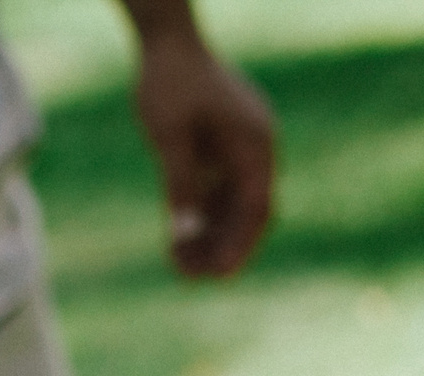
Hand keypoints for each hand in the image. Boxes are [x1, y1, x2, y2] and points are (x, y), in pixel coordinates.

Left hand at [132, 30, 274, 277]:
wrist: (167, 47)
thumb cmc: (170, 85)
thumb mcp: (170, 136)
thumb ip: (179, 182)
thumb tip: (184, 231)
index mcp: (255, 144)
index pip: (256, 206)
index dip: (240, 243)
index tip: (220, 274)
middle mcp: (253, 151)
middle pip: (247, 212)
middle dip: (224, 247)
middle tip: (196, 280)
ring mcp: (237, 152)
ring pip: (229, 207)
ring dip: (209, 239)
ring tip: (182, 272)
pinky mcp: (217, 154)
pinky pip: (213, 195)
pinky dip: (199, 219)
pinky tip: (177, 247)